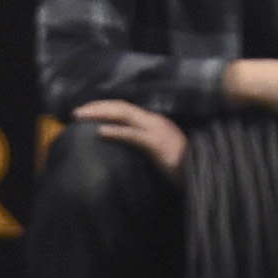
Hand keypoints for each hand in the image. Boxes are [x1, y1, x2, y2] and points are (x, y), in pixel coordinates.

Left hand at [70, 96, 190, 171]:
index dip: (105, 106)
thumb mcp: (160, 149)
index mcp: (154, 121)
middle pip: (121, 106)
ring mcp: (155, 129)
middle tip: (76, 112)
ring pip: (124, 114)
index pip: (125, 108)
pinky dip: (116, 132)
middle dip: (97, 107)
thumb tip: (125, 141)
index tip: (86, 110)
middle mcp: (153, 120)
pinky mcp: (156, 144)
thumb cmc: (182, 164)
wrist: (200, 171)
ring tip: (82, 116)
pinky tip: (101, 132)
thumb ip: (144, 142)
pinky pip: (132, 135)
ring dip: (101, 113)